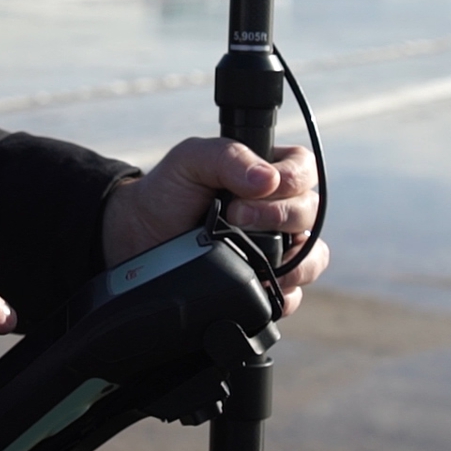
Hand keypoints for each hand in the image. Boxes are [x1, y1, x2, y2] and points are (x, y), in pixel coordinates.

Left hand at [102, 138, 328, 313]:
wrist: (137, 236)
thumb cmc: (168, 191)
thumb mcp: (191, 159)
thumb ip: (227, 156)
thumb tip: (268, 180)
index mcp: (268, 172)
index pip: (304, 171)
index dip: (290, 181)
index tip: (252, 191)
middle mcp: (278, 209)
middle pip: (310, 214)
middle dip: (280, 217)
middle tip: (236, 218)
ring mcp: (276, 248)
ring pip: (313, 256)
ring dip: (295, 259)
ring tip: (261, 258)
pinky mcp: (265, 282)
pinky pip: (294, 293)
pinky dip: (285, 293)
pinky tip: (264, 286)